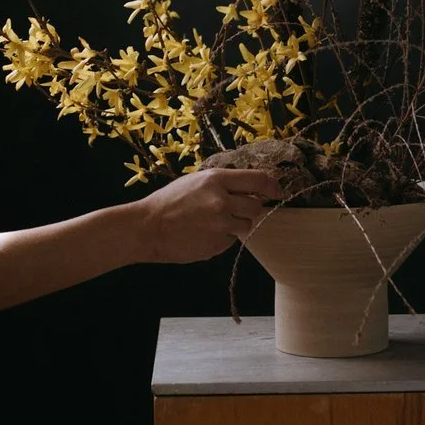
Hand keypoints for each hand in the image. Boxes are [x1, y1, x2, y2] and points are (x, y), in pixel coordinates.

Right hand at [134, 167, 280, 263]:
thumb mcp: (196, 181)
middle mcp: (222, 201)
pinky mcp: (217, 245)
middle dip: (250, 207)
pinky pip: (230, 240)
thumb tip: (248, 187)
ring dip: (236, 224)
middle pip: (256, 206)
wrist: (147, 227)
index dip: (272, 186)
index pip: (258, 180)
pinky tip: (203, 233)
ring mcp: (220, 225)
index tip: (277, 192)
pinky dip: (222, 237)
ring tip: (212, 221)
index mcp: (217, 180)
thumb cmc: (169, 200)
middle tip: (235, 209)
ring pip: (245, 225)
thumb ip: (222, 183)